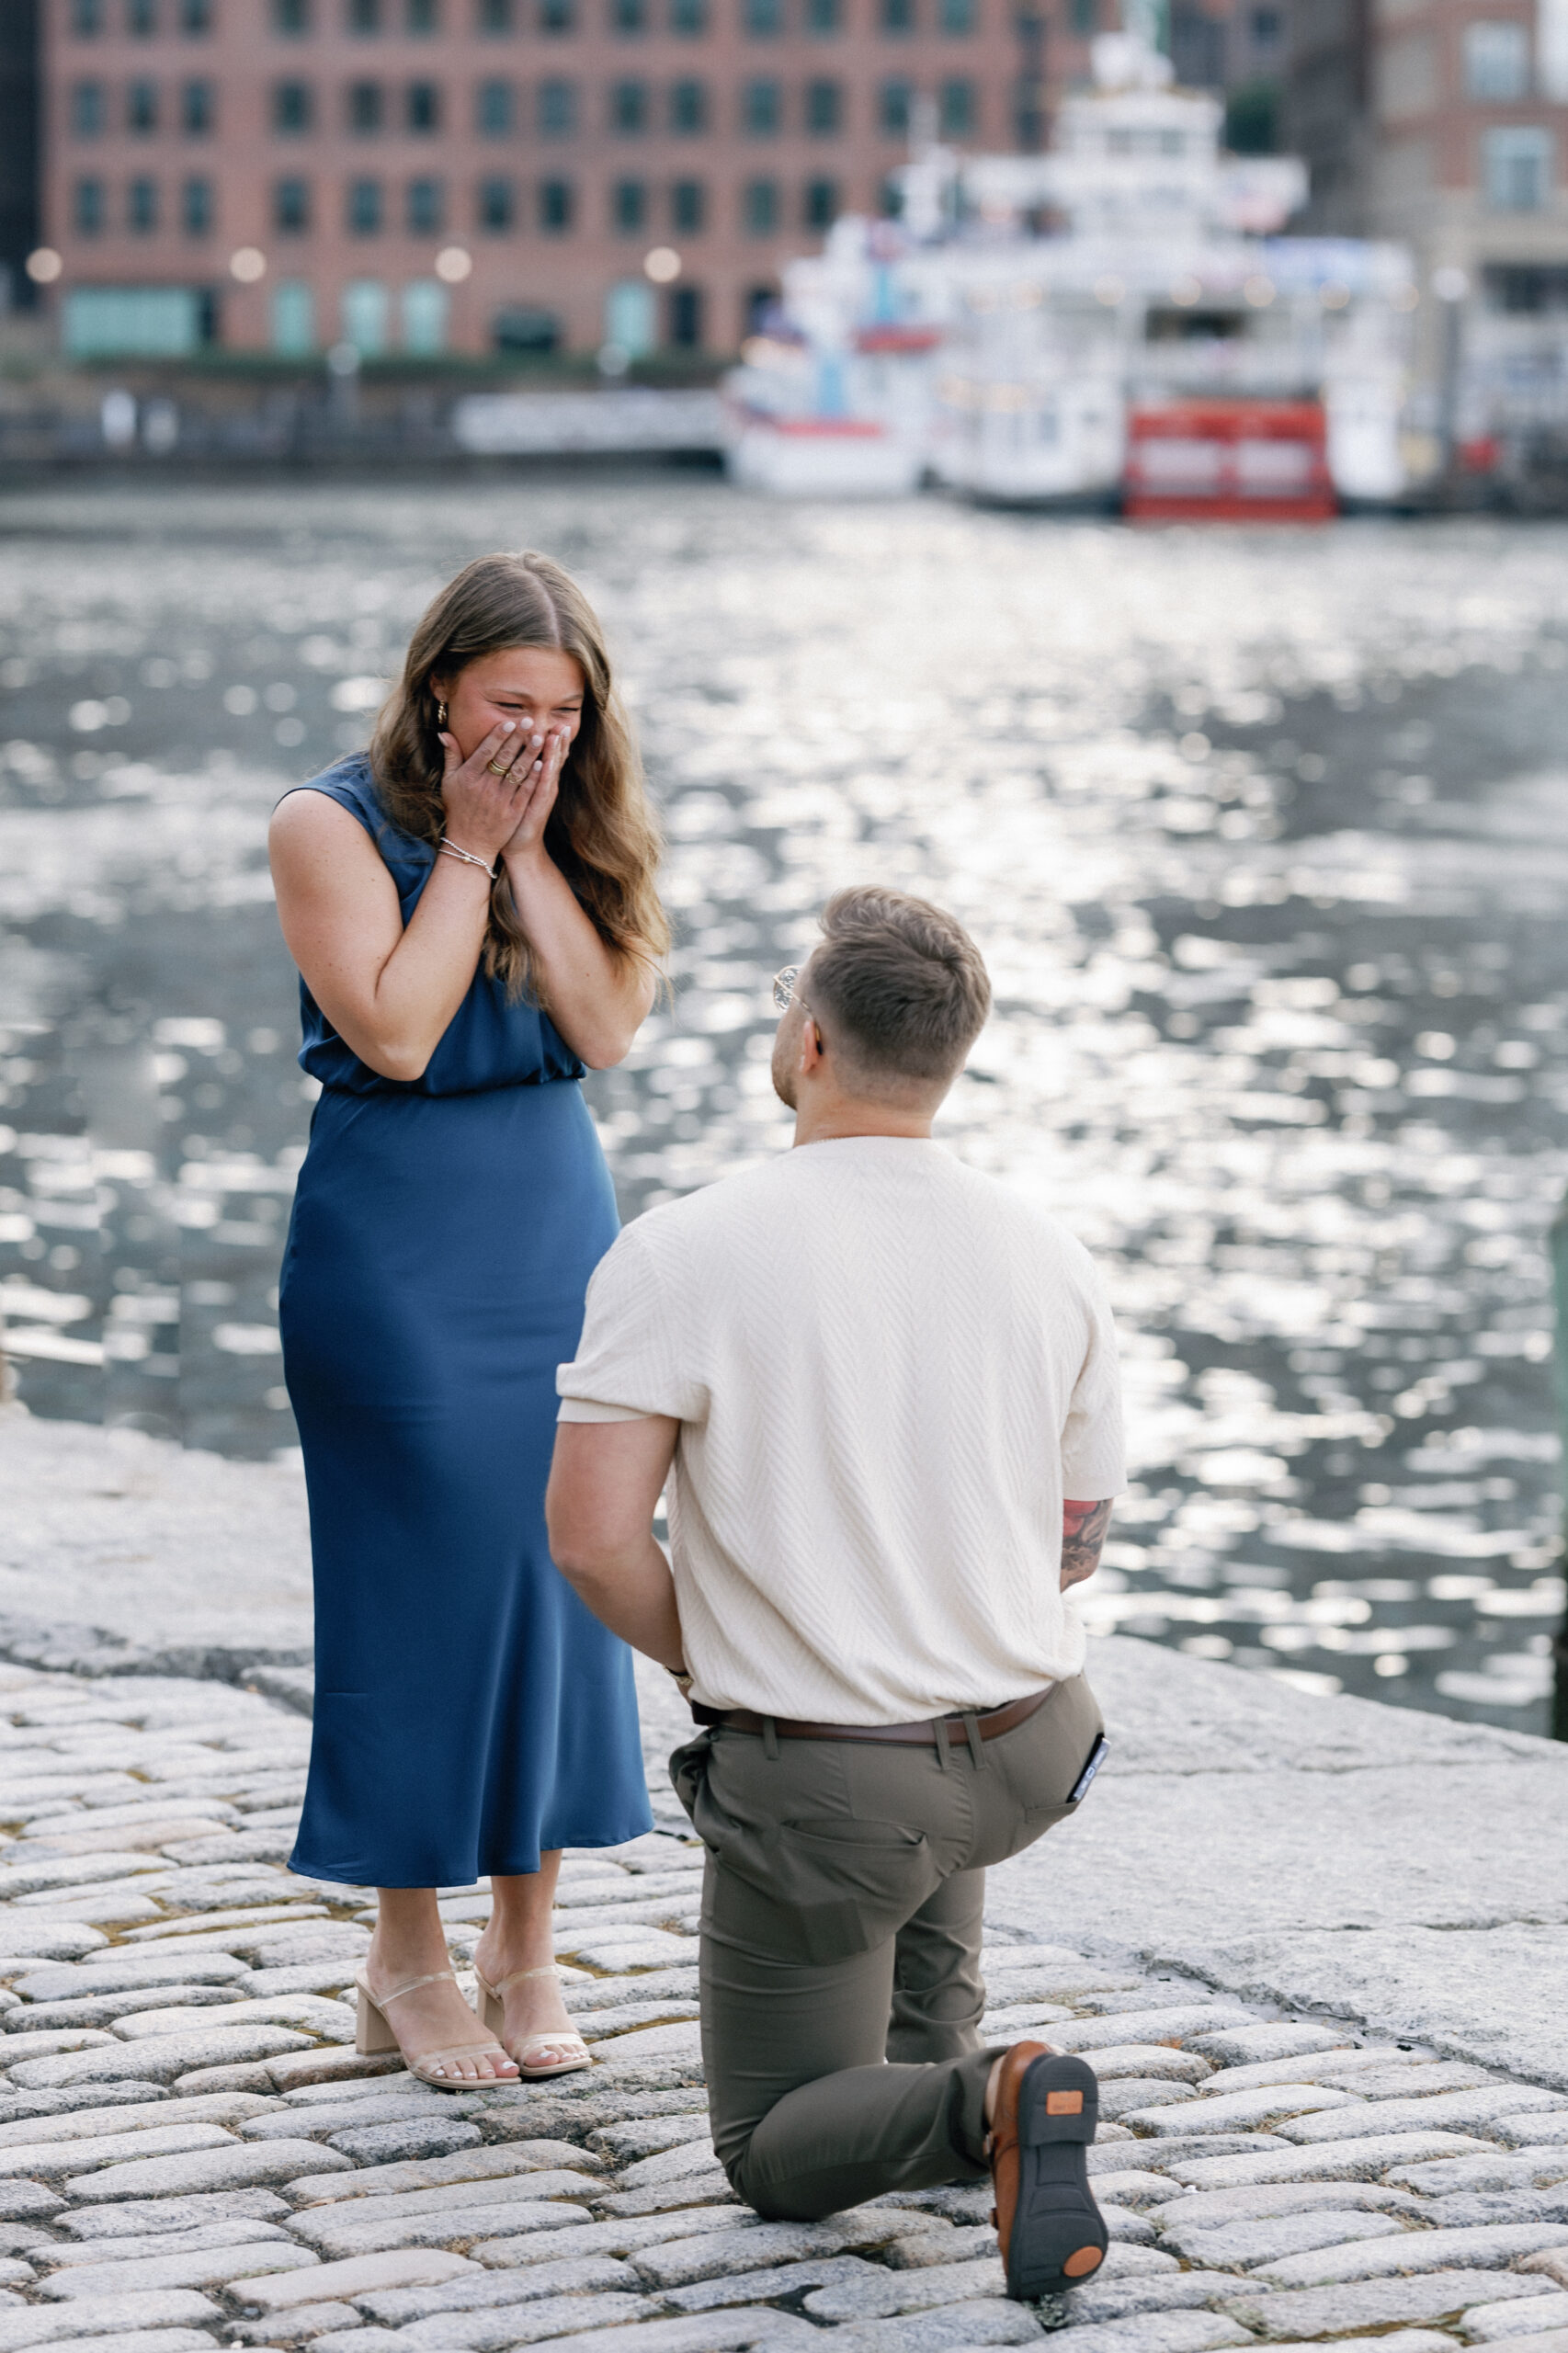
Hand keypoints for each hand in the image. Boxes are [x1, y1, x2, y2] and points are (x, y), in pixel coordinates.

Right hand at [437, 722, 549, 865]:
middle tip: (529, 721)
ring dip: (530, 754)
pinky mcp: (513, 812)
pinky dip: (534, 777)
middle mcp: (484, 787)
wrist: (470, 843)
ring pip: (518, 772)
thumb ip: (451, 757)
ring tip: (540, 737)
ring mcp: (500, 800)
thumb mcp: (449, 783)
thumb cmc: (458, 810)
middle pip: (504, 758)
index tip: (509, 722)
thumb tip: (445, 734)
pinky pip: (525, 791)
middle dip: (517, 739)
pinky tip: (543, 763)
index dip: (498, 736)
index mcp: (468, 777)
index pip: (485, 752)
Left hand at [498, 726, 569, 864]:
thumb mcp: (517, 791)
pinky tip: (545, 762)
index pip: (548, 754)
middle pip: (555, 758)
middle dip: (557, 740)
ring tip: (556, 733)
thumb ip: (517, 771)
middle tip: (560, 721)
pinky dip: (544, 775)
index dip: (551, 738)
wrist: (520, 846)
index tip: (552, 719)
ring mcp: (544, 796)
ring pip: (551, 769)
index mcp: (540, 779)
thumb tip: (513, 752)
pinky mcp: (538, 807)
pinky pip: (541, 788)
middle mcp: (546, 785)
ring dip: (554, 752)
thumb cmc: (514, 817)